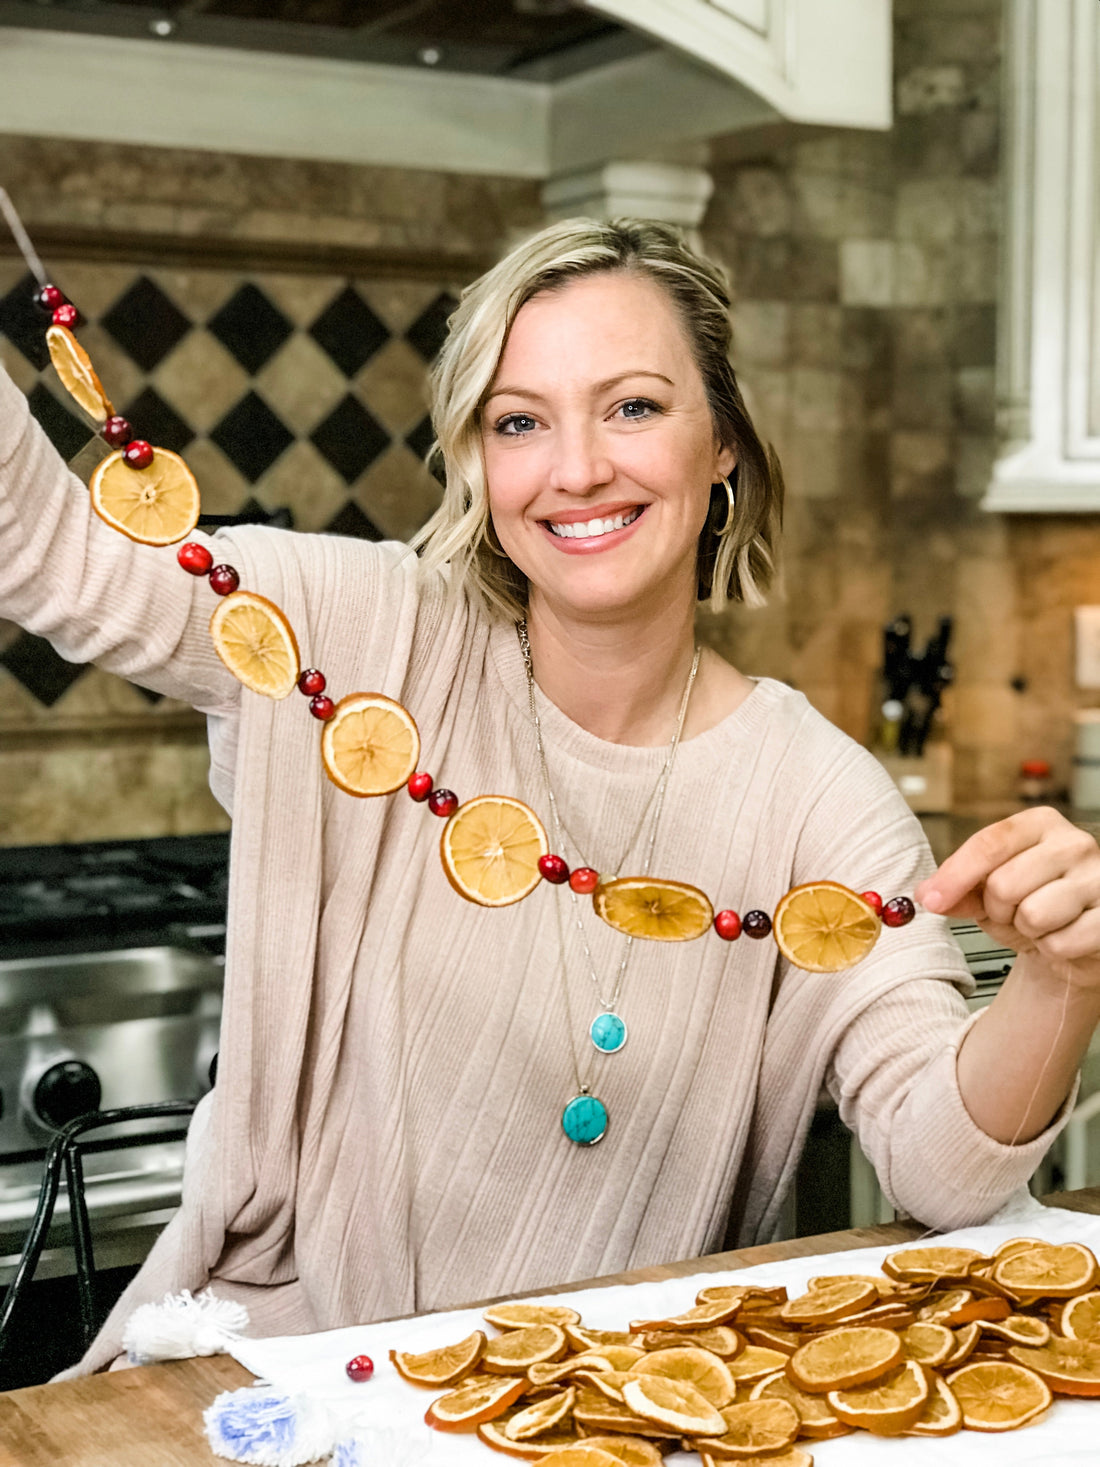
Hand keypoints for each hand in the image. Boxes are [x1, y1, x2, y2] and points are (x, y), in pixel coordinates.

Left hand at [915, 807, 1099, 989]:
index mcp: (1041, 824)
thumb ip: (957, 889)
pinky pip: (1060, 943)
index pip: (990, 843)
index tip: (932, 900)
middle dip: (998, 909)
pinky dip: (1053, 949)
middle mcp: (1075, 843)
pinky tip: (1064, 936)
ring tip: (1041, 923)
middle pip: (1004, 883)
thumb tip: (927, 894)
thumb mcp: (987, 893)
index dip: (955, 875)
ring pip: (1033, 914)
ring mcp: (1099, 878)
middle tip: (1014, 911)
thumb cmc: (1032, 905)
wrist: (1073, 941)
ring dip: (1027, 930)